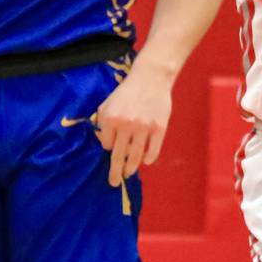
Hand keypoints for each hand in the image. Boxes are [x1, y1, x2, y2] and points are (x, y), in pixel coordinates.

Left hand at [96, 59, 172, 184]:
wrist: (151, 78)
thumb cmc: (127, 91)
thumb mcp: (108, 103)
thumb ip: (103, 121)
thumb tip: (103, 142)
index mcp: (110, 118)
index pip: (106, 144)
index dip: (108, 147)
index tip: (112, 147)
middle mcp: (125, 125)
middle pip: (118, 156)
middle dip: (115, 172)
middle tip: (113, 182)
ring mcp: (143, 128)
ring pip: (135, 157)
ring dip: (130, 168)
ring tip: (128, 174)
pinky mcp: (159, 128)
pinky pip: (152, 151)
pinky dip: (148, 159)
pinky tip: (145, 161)